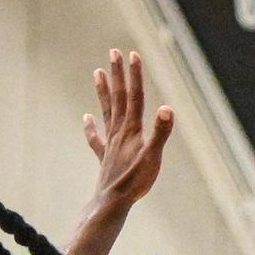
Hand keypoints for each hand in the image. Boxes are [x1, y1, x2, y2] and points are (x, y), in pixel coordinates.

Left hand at [83, 49, 173, 211]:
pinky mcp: (105, 157)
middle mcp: (119, 132)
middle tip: (114, 53)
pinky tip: (86, 118)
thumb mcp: (153, 158)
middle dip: (118, 75)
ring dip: (104, 92)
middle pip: (119, 98)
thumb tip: (167, 108)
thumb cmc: (135, 182)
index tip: (133, 55)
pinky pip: (96, 139)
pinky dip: (91, 127)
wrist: (112, 201)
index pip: (135, 97)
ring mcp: (110, 143)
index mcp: (132, 130)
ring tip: (98, 73)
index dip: (135, 76)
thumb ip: (160, 133)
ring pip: (107, 112)